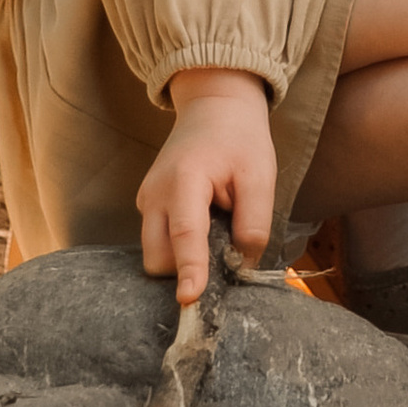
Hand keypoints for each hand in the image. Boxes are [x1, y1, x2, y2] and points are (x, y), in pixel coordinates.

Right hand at [137, 67, 275, 303]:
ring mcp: (146, 200)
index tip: (190, 301)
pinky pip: (158, 242)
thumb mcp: (260, 176)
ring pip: (155, 253)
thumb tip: (241, 266)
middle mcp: (155, 193)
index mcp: (185, 180)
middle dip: (186, 269)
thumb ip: (254, 224)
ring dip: (183, 258)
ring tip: (217, 231)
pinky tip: (205, 227)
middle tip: (225, 253)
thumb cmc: (240, 139)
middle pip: (158, 258)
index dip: (189, 270)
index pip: (184, 234)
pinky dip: (179, 247)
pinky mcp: (148, 205)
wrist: (215, 106)